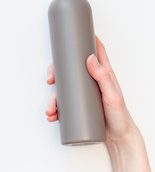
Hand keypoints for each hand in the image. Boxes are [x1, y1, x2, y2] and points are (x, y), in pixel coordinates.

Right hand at [45, 36, 152, 171]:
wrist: (118, 138)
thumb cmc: (119, 115)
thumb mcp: (112, 94)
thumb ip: (102, 76)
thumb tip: (89, 58)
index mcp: (102, 73)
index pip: (95, 51)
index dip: (86, 40)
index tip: (75, 33)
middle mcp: (91, 81)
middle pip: (70, 68)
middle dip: (56, 71)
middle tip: (50, 78)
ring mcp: (83, 93)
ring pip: (62, 89)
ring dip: (52, 97)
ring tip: (51, 108)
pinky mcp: (78, 106)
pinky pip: (62, 104)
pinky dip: (54, 109)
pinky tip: (52, 114)